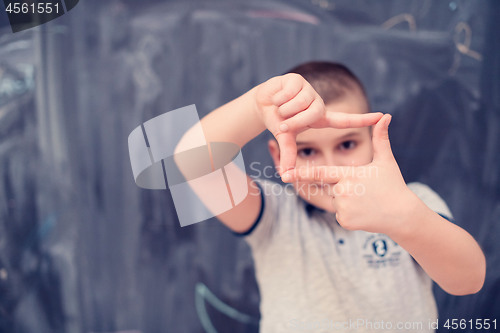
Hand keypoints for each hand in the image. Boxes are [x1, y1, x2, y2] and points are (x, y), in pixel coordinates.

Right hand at [254, 73, 382, 175]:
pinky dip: (278, 99)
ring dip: (284, 109)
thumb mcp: (284, 137)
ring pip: (299, 104)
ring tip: (280, 107)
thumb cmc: (277, 120)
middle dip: (294, 121)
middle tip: (283, 122)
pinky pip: (289, 94)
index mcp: (319, 118)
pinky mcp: (297, 79)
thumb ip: (288, 153)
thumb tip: (286, 175)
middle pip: (313, 113)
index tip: (383, 117)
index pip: (344, 120)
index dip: (362, 119)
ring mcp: (308, 90)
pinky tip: (277, 96)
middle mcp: (317, 103)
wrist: (261, 103)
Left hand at [283, 114, 419, 235]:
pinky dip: (349, 212)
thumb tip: (387, 116)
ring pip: (335, 200)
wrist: (403, 216)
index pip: (320, 173)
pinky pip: (339, 213)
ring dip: (346, 199)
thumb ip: (381, 138)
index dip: (301, 173)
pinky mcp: (344, 221)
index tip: (284, 173)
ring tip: (366, 201)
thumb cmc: (394, 186)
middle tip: (363, 190)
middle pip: (331, 186)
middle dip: (342, 186)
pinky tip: (364, 212)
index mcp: (350, 175)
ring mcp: (343, 208)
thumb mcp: (386, 161)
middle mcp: (343, 192)